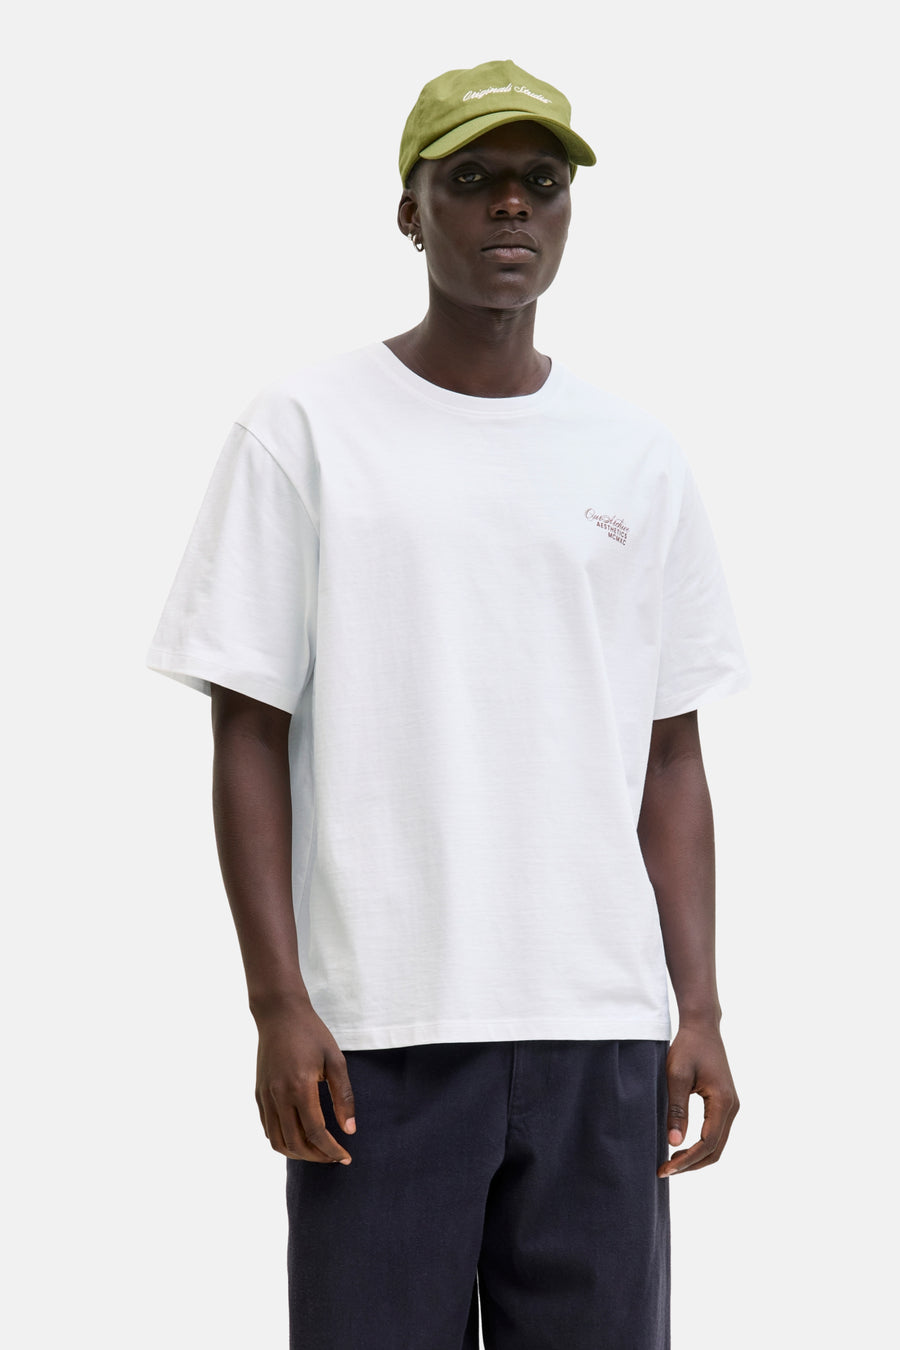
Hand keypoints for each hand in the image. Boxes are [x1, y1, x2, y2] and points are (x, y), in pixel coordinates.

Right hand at [254, 998, 356, 1163]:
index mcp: (300, 1087)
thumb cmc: (312, 1034)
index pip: (316, 1133)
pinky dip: (282, 1140)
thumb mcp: (335, 1060)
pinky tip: (299, 1137)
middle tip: (334, 1156)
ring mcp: (265, 1096)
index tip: (346, 1157)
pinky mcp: (259, 1093)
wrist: (280, 1014)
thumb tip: (349, 1130)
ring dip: (298, 1153)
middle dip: (317, 1157)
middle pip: (295, 1143)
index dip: (332, 1150)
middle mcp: (279, 1096)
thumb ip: (343, 1097)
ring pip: (277, 1141)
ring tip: (317, 1152)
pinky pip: (268, 1128)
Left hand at [658, 1022, 738, 1176]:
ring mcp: (731, 1106)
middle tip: (665, 1171)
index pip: (707, 1144)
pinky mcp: (725, 1103)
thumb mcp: (676, 1076)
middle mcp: (732, 1107)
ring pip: (717, 1144)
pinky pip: (716, 1133)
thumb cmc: (688, 1048)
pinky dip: (701, 1146)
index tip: (665, 1169)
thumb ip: (677, 1109)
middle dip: (691, 1164)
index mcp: (722, 1102)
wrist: (702, 1027)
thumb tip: (674, 1143)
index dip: (686, 1161)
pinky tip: (682, 1147)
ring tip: (671, 1163)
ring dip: (696, 1157)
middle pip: (715, 1150)